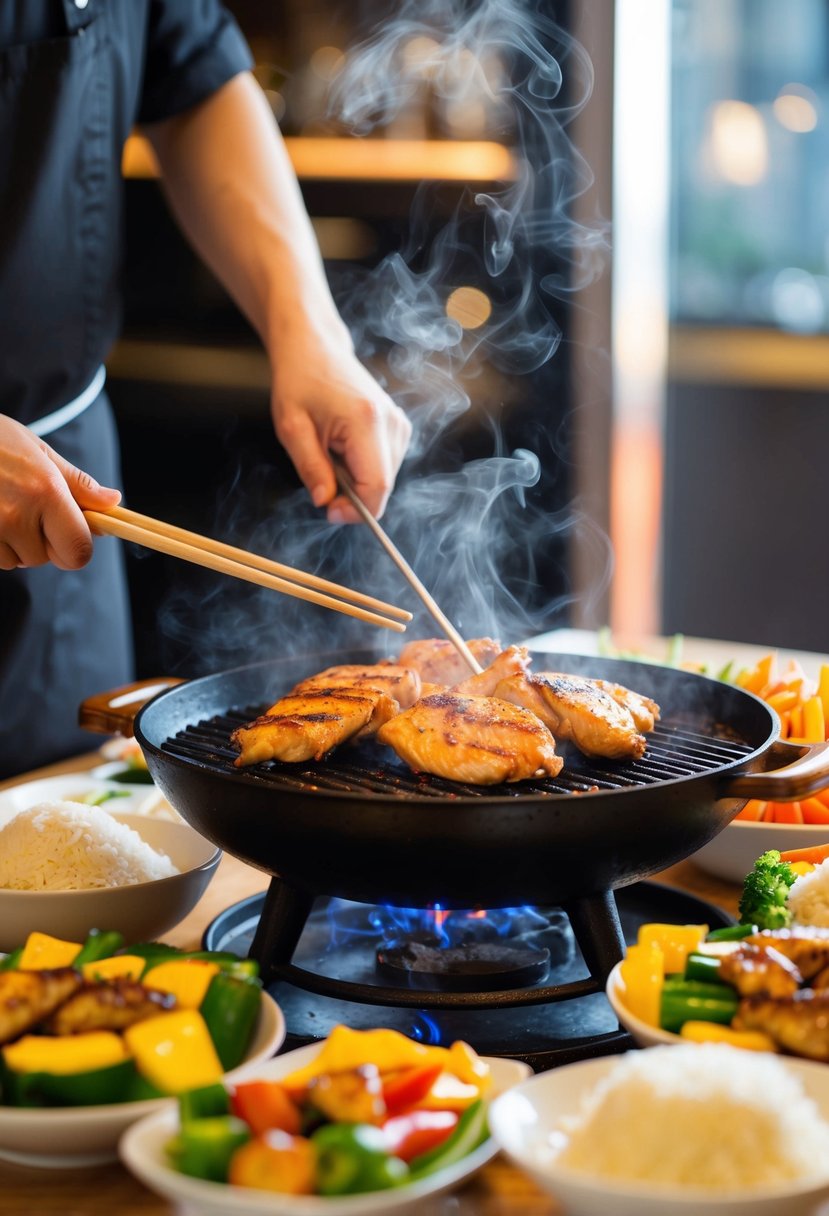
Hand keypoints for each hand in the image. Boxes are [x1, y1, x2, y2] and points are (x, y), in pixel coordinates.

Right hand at [0, 415, 120, 569]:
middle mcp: (17, 514)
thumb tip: (113, 502)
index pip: (78, 551)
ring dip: (13, 544)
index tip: (69, 533)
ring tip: (0, 505)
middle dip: (42, 542)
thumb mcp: (39, 452)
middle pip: (46, 559)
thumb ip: (77, 484)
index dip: (77, 548)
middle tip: (26, 509)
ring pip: (17, 561)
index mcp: (45, 492)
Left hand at [270, 324, 410, 523]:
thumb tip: (326, 501)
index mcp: (366, 422)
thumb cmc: (300, 381)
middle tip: (322, 474)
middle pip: (383, 486)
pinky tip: (343, 447)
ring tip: (331, 452)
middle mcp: (391, 422)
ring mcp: (399, 423)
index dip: (355, 510)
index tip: (329, 510)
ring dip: (356, 479)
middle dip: (352, 495)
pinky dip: (362, 467)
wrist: (315, 348)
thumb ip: (311, 468)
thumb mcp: (292, 428)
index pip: (377, 487)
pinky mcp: (399, 426)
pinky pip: (385, 465)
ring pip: (385, 479)